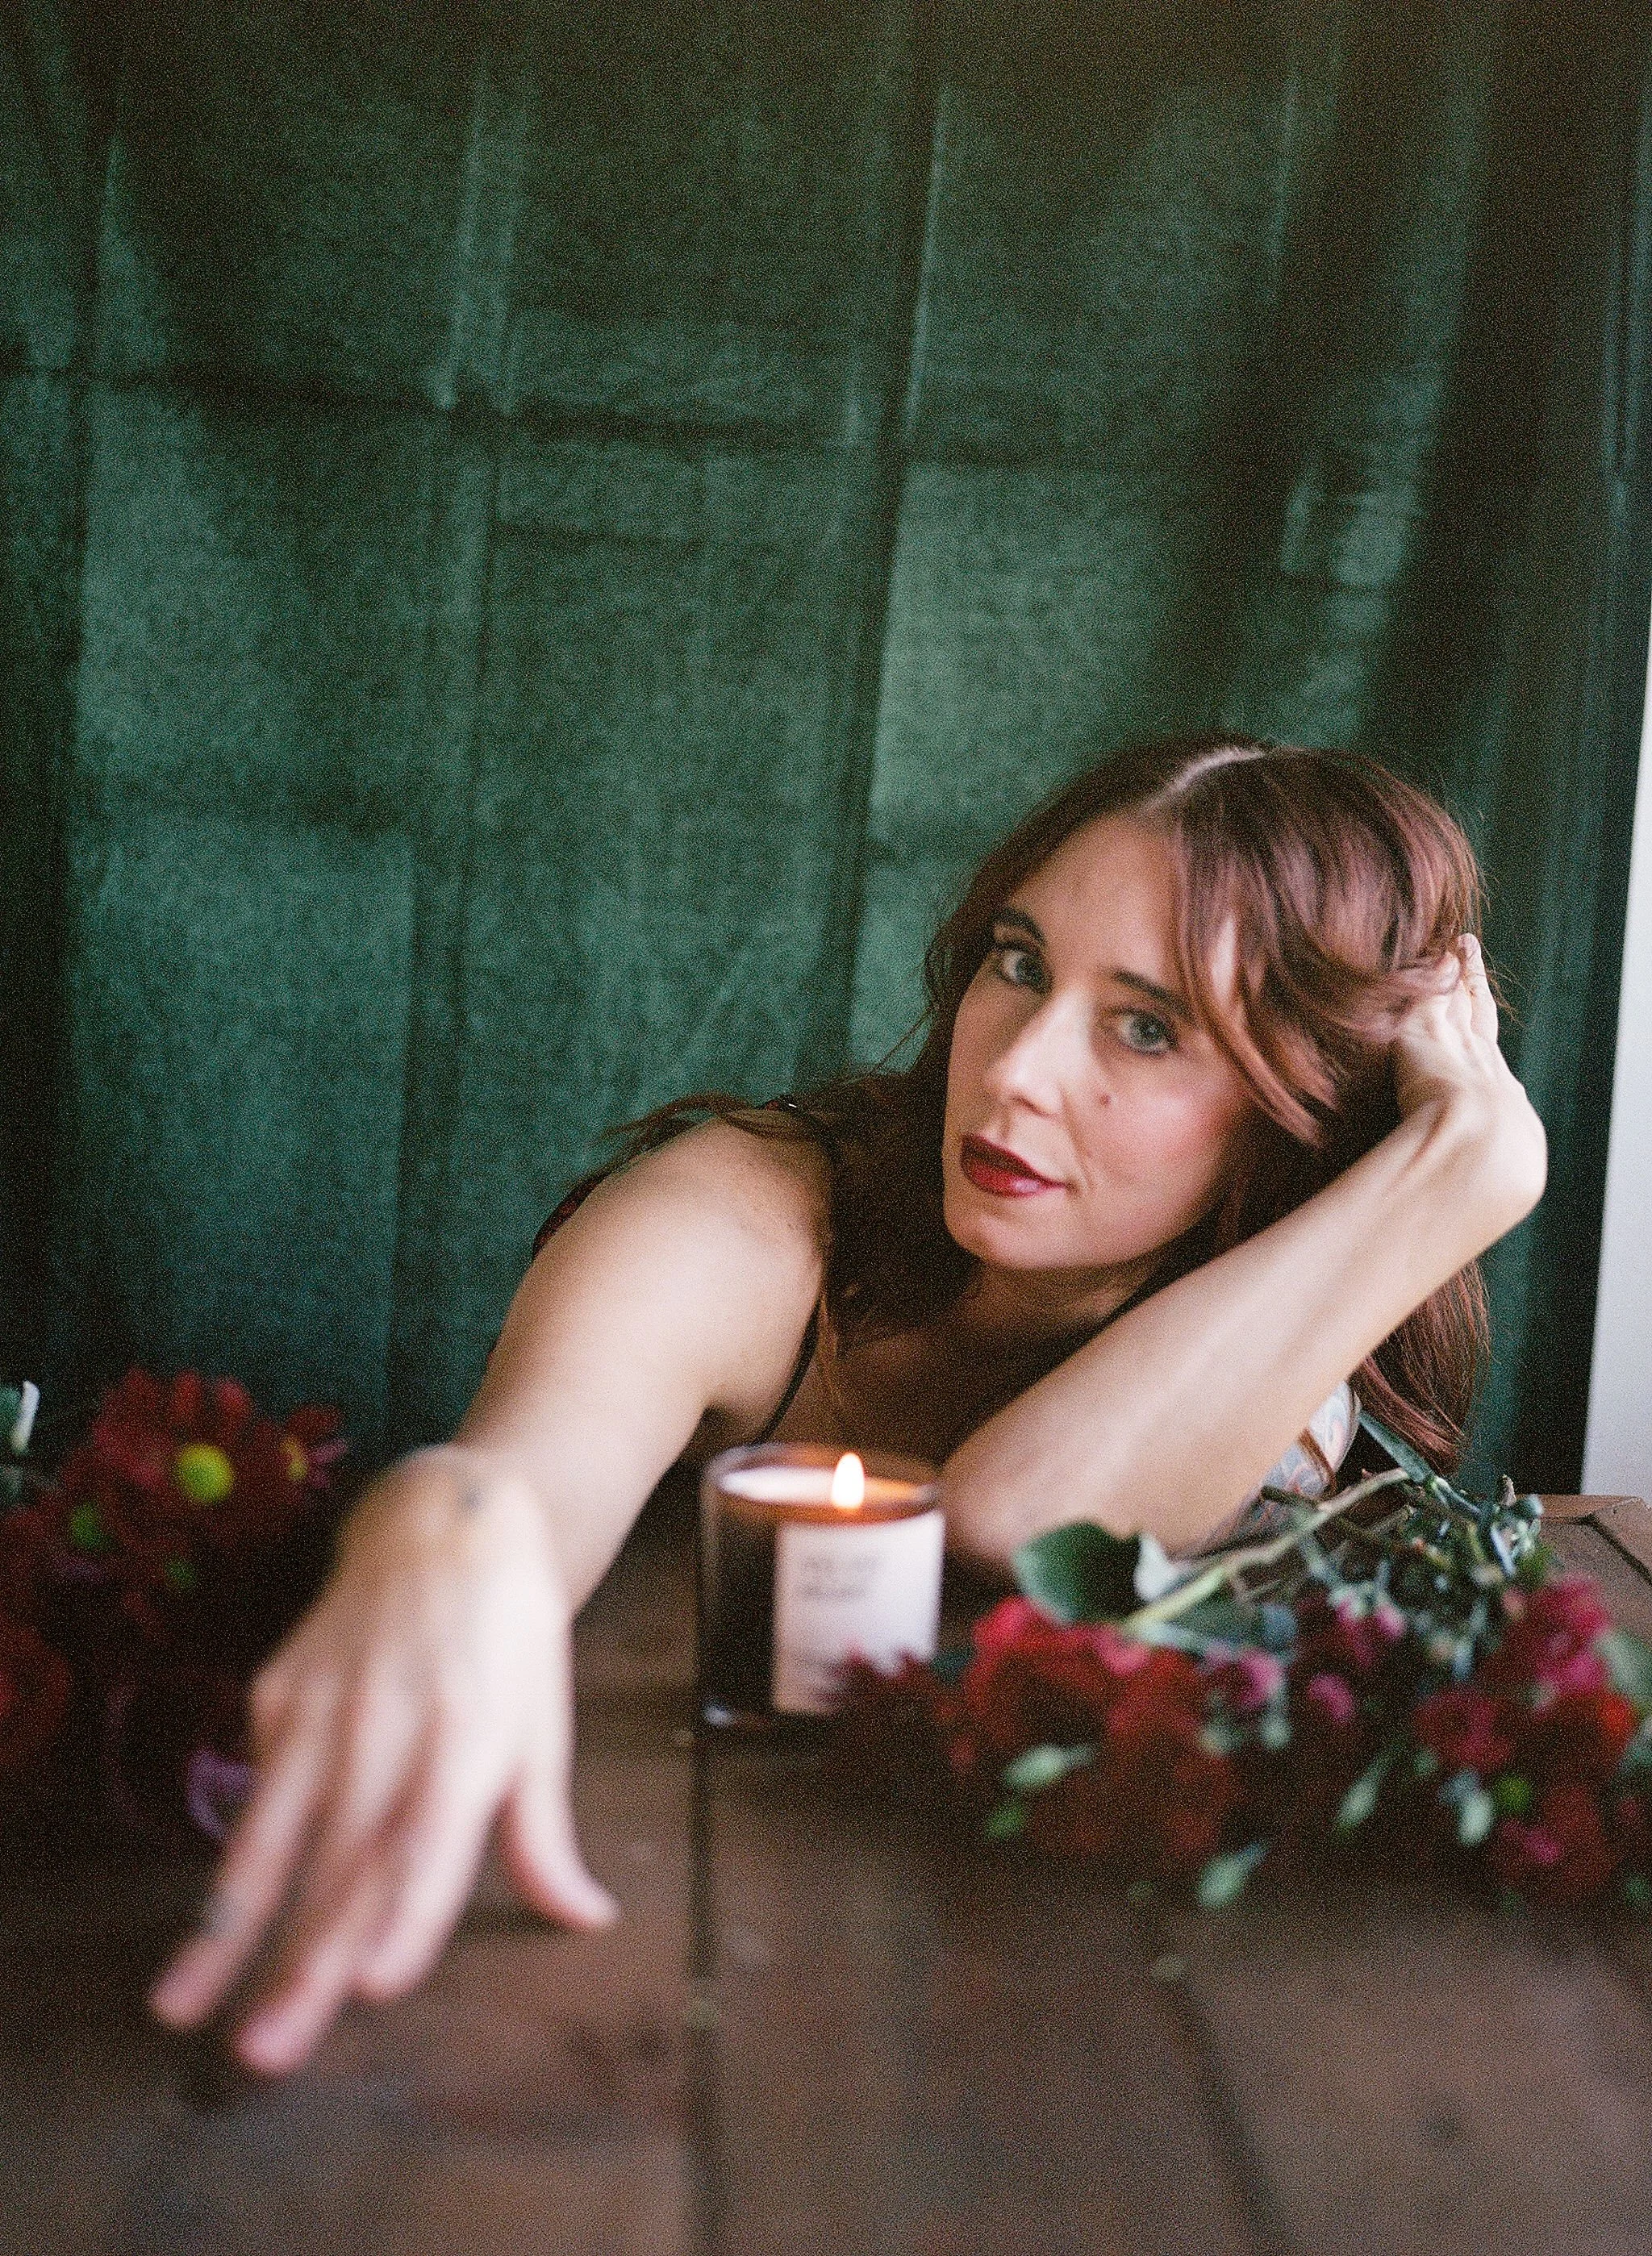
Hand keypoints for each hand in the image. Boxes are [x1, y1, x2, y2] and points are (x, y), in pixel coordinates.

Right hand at [147, 1449, 616, 2074]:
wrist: (444, 1518)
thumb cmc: (507, 1634)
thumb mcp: (544, 1724)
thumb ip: (546, 1830)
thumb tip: (586, 1918)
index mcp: (470, 1733)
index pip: (432, 1839)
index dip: (406, 1914)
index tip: (376, 1987)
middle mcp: (390, 1722)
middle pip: (341, 1859)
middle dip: (300, 1962)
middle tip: (264, 2052)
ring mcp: (323, 1706)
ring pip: (271, 1835)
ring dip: (226, 1929)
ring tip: (185, 2004)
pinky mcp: (278, 1692)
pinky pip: (260, 1788)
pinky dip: (241, 1861)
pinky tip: (221, 1925)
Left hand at [1390, 934, 1546, 1229]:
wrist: (1478, 1158)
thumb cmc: (1466, 1191)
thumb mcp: (1461, 1194)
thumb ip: (1440, 1201)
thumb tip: (1417, 1241)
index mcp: (1494, 1112)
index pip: (1483, 1072)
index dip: (1477, 1054)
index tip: (1474, 1041)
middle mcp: (1486, 1072)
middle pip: (1480, 1024)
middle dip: (1475, 999)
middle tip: (1473, 971)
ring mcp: (1464, 1048)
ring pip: (1464, 999)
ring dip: (1462, 973)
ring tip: (1462, 946)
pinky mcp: (1435, 1030)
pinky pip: (1444, 985)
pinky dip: (1448, 965)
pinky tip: (1449, 944)